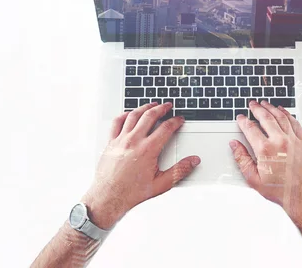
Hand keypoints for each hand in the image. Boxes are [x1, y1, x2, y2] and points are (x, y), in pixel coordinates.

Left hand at [82, 102, 199, 228]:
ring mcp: (120, 140)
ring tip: (151, 105)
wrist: (109, 196)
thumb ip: (180, 171)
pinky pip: (117, 122)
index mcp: (148, 149)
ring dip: (144, 107)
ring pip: (133, 116)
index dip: (175, 121)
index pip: (166, 128)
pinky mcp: (110, 142)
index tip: (179, 119)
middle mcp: (134, 141)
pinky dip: (124, 114)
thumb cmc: (132, 192)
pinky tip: (129, 114)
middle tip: (167, 106)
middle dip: (161, 108)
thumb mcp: (161, 184)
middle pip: (150, 116)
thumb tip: (193, 161)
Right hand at [230, 100, 301, 224]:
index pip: (250, 128)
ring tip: (265, 104)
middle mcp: (280, 142)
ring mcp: (293, 141)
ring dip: (271, 108)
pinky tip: (283, 112)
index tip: (240, 118)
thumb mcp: (253, 179)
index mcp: (265, 150)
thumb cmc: (280, 190)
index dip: (243, 121)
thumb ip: (242, 159)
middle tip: (252, 104)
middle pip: (266, 118)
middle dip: (257, 109)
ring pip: (281, 117)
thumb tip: (234, 145)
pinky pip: (295, 123)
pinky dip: (287, 114)